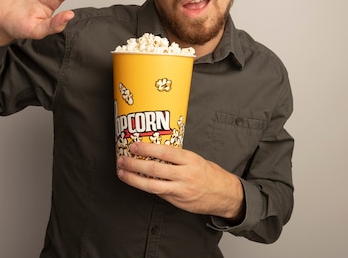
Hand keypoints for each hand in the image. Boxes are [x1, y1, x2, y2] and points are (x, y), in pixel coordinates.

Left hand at [116, 142, 244, 220]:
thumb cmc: (210, 174)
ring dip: (133, 178)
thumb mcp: (196, 159)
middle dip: (134, 164)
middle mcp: (185, 175)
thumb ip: (178, 157)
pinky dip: (145, 187)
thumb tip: (155, 150)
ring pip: (152, 185)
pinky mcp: (178, 201)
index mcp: (190, 160)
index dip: (147, 148)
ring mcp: (181, 190)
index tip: (134, 145)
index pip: (165, 152)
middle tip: (122, 159)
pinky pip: (158, 193)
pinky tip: (135, 182)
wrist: (224, 195)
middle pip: (154, 169)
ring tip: (122, 172)